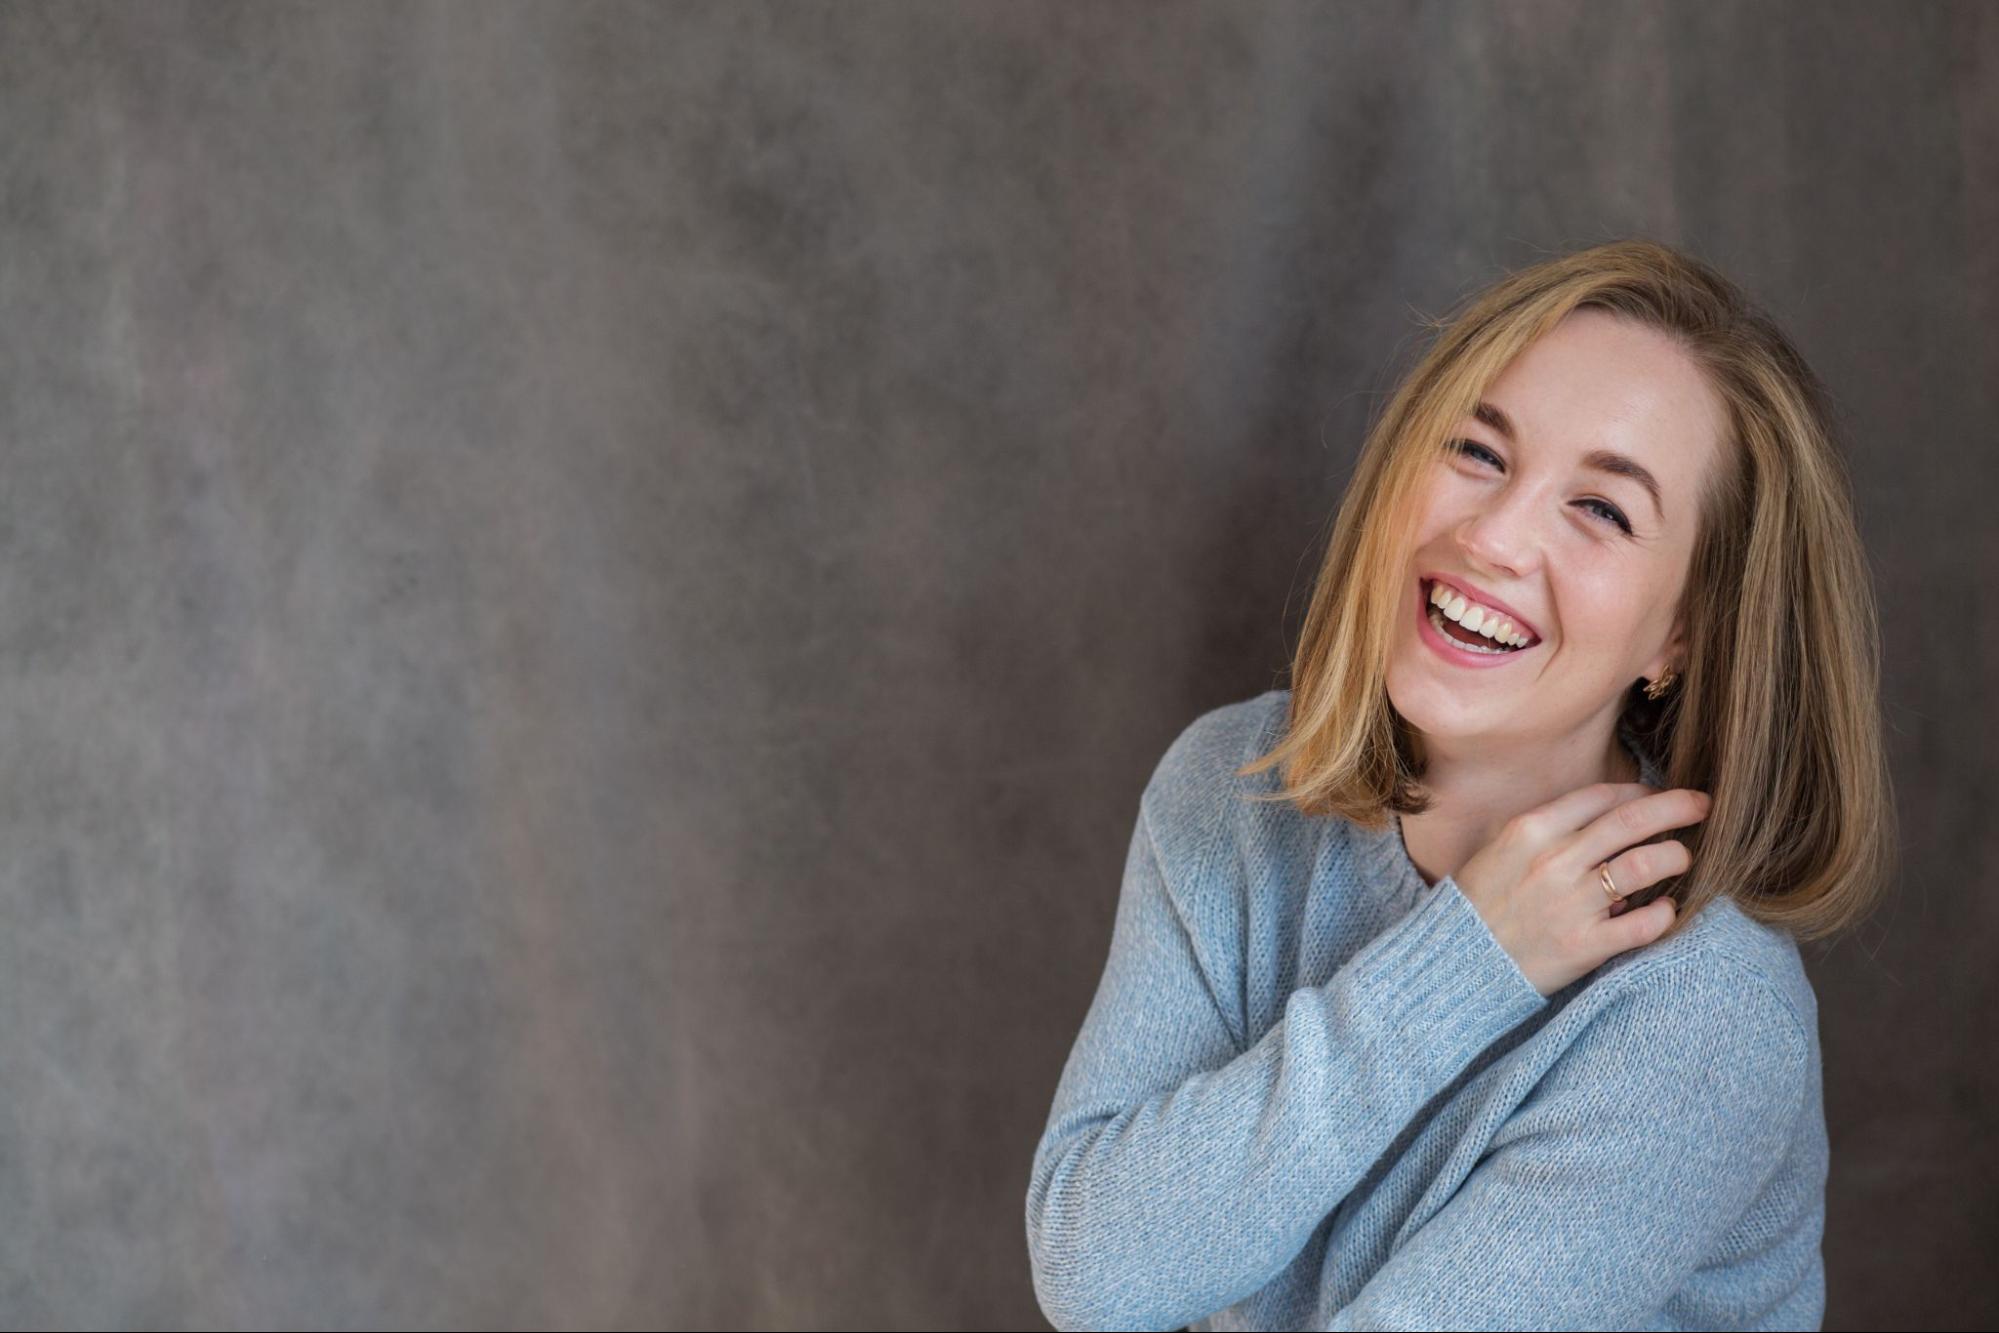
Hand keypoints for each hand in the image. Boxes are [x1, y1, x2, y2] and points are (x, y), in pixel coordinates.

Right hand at [1452, 783, 1712, 997]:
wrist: (1458, 961)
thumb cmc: (1479, 901)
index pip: (1602, 796)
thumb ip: (1545, 827)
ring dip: (1674, 856)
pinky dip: (1663, 913)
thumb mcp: (1498, 847)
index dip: (1638, 791)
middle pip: (1633, 821)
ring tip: (1682, 857)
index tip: (1654, 795)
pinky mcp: (1584, 946)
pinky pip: (1642, 924)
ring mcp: (1571, 904)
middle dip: (1677, 806)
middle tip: (1701, 805)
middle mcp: (1554, 861)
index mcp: (1531, 830)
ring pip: (1645, 865)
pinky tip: (1666, 908)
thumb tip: (1600, 812)